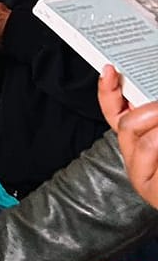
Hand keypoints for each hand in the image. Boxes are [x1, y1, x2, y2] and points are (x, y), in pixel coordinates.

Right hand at [99, 64, 157, 210]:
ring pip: (143, 141)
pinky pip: (151, 154)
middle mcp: (136, 158)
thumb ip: (152, 115)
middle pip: (126, 125)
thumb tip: (149, 98)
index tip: (110, 70)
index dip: (108, 92)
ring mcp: (143, 176)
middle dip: (151, 112)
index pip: (114, 113)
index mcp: (139, 139)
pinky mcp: (152, 191)